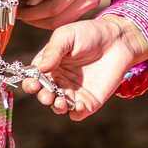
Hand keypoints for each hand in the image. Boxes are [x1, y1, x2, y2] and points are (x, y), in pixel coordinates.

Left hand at [20, 0, 109, 28]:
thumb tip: (30, 3)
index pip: (52, 8)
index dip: (31, 13)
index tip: (15, 10)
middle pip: (58, 20)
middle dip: (35, 20)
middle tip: (17, 12)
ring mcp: (92, 0)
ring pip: (64, 20)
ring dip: (43, 19)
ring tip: (26, 10)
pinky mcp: (90, 0)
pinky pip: (69, 14)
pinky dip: (53, 14)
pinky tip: (39, 6)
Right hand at [22, 14, 147, 118]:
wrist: (117, 41)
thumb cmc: (89, 34)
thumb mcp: (67, 36)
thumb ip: (53, 50)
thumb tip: (40, 68)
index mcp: (48, 65)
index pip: (33, 78)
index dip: (30, 83)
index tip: (33, 83)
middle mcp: (58, 81)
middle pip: (43, 95)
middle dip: (43, 97)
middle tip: (47, 95)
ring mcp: (73, 92)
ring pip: (58, 107)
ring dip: (56, 106)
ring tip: (60, 101)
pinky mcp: (88, 101)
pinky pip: (77, 113)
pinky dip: (75, 113)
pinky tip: (78, 104)